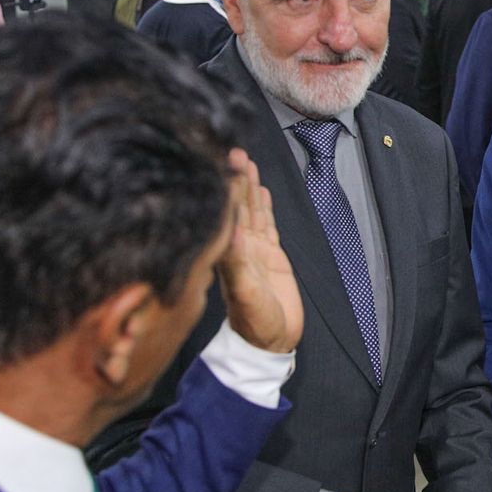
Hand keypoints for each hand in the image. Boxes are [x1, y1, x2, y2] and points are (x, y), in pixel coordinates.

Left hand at [218, 148, 302, 353]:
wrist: (271, 342)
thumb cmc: (255, 323)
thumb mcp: (245, 295)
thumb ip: (237, 264)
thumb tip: (230, 229)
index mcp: (227, 254)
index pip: (225, 213)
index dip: (225, 188)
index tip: (220, 162)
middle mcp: (237, 247)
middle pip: (236, 205)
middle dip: (234, 178)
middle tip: (232, 149)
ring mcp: (253, 250)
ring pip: (250, 210)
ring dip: (247, 186)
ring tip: (244, 160)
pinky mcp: (270, 256)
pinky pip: (266, 224)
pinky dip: (263, 206)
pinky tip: (260, 190)